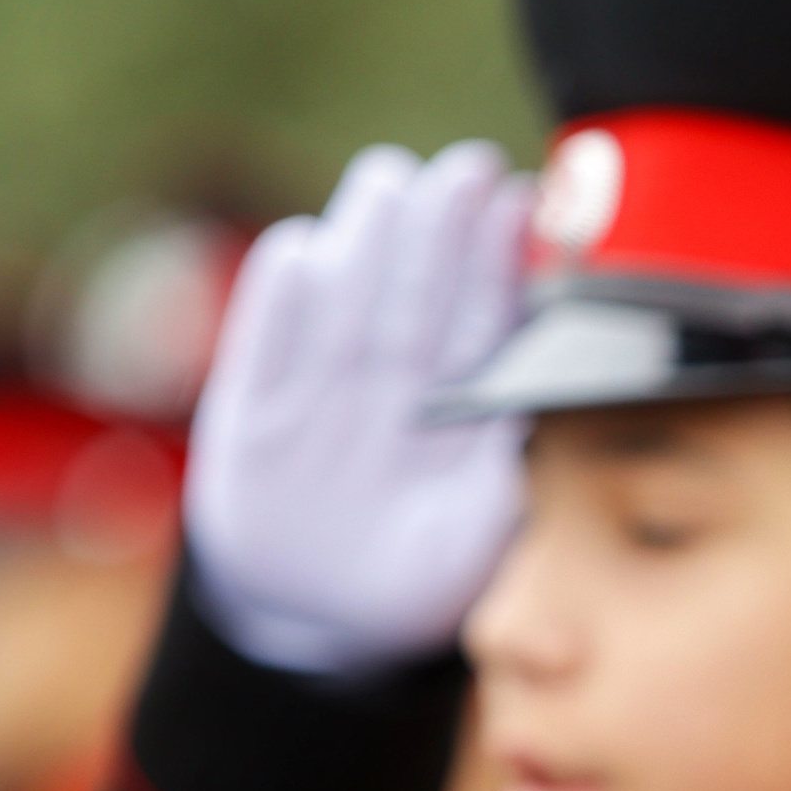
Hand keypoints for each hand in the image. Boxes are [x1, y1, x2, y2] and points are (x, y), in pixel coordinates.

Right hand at [185, 141, 533, 674]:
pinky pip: (263, 357)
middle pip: (416, 298)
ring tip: (387, 182)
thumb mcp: (480, 543)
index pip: (482, 325)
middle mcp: (391, 389)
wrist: (323, 623)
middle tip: (463, 166)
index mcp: (457, 412)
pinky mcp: (248, 420)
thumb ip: (509, 482)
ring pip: (345, 308)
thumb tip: (542, 421)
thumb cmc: (423, 578)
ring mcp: (318, 398)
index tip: (520, 201)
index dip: (498, 263)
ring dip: (366, 244)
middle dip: (441, 231)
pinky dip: (276, 309)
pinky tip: (298, 252)